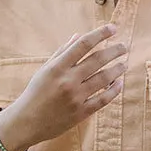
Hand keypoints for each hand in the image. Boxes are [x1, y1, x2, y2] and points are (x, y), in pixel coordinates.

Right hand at [1, 26, 127, 150]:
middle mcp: (68, 80)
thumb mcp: (45, 70)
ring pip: (104, 79)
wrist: (26, 122)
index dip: (100, 34)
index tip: (113, 28)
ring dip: (117, 69)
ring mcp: (76, 97)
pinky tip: (119, 83)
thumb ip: (62, 52)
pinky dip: (114, 90)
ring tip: (124, 64)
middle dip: (114, 50)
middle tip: (124, 46)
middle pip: (97, 60)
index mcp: (57, 67)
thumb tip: (79, 36)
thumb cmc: (35, 93)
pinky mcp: (81, 113)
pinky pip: (103, 99)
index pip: (83, 45)